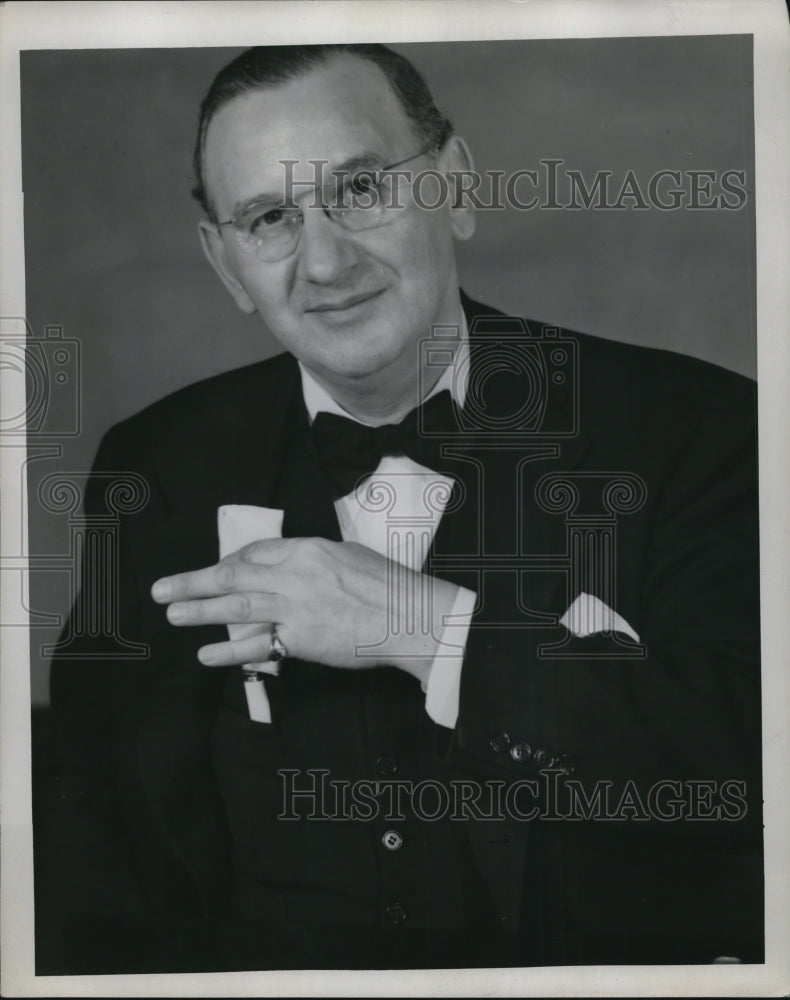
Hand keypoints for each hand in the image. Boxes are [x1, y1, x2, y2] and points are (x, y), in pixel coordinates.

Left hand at [150, 537, 459, 682]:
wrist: (410, 616)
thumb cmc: (389, 587)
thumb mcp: (349, 557)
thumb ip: (316, 562)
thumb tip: (294, 570)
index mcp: (307, 549)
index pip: (254, 552)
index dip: (227, 561)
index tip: (213, 570)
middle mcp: (294, 574)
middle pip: (233, 574)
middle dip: (194, 580)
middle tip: (162, 588)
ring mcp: (295, 607)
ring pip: (236, 606)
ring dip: (200, 610)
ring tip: (173, 613)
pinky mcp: (301, 639)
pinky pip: (258, 646)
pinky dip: (229, 651)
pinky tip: (206, 654)